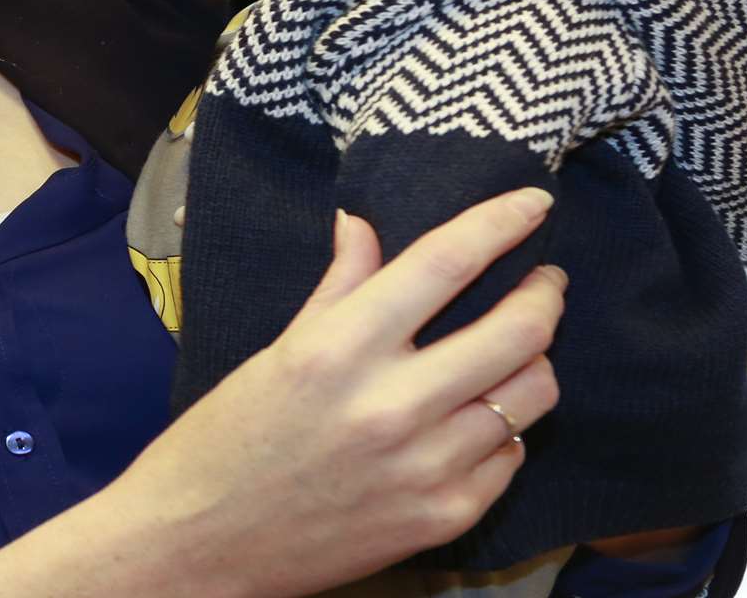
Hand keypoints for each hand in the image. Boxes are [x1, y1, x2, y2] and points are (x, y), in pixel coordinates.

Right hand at [106, 188, 565, 595]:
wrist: (201, 545)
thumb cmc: (227, 440)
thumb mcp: (277, 350)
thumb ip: (338, 287)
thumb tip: (363, 224)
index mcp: (339, 349)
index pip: (444, 263)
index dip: (500, 222)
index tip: (533, 201)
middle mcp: (390, 405)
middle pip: (518, 329)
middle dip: (545, 293)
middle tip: (543, 280)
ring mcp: (424, 467)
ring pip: (530, 393)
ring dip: (533, 360)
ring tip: (515, 348)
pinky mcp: (442, 517)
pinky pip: (509, 454)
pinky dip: (503, 428)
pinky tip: (475, 418)